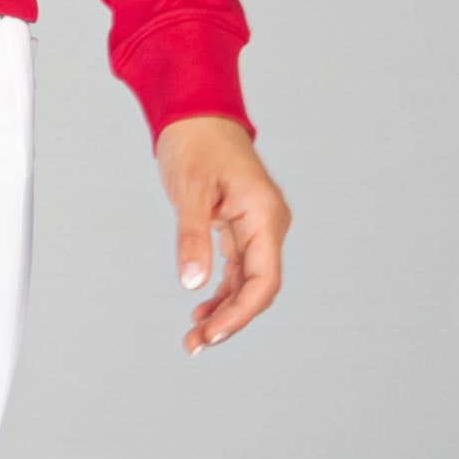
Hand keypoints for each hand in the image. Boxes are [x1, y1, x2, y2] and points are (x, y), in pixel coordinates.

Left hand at [154, 115, 289, 353]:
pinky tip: (201, 310)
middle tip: (193, 345)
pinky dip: (222, 291)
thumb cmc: (194, 144)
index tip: (210, 334)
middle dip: (229, 320)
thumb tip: (193, 283)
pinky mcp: (244, 229)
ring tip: (193, 337)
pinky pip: (240, 270)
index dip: (240, 313)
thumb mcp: (189, 190)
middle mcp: (269, 224)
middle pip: (259, 287)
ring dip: (224, 311)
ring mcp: (258, 228)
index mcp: (264, 215)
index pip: (264, 279)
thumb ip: (193, 237)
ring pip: (249, 282)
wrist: (197, 114)